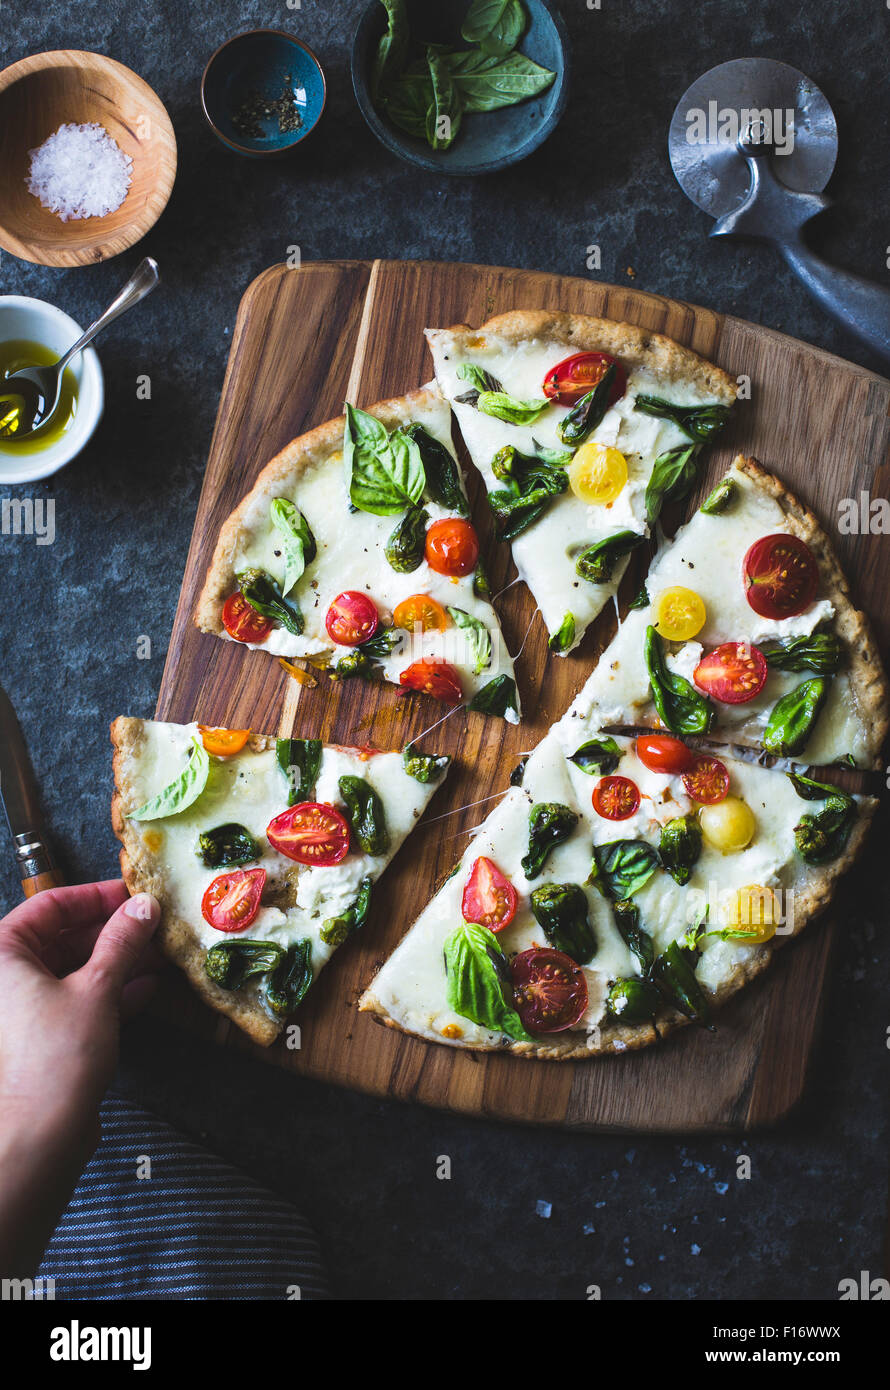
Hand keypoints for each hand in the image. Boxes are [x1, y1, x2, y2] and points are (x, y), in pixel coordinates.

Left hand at [0, 881, 162, 1277]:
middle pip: (64, 937)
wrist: (39, 1136)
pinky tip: (147, 986)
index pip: (51, 905)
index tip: (135, 895)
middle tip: (156, 925)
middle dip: (114, 932)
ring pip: (76, 969)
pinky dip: (111, 991)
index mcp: (2, 954)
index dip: (96, 897)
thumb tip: (143, 907)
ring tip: (161, 953)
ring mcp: (24, 1008)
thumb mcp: (96, 988)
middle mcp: (7, 978)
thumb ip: (121, 942)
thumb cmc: (53, 1060)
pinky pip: (79, 999)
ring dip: (119, 961)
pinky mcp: (44, 1036)